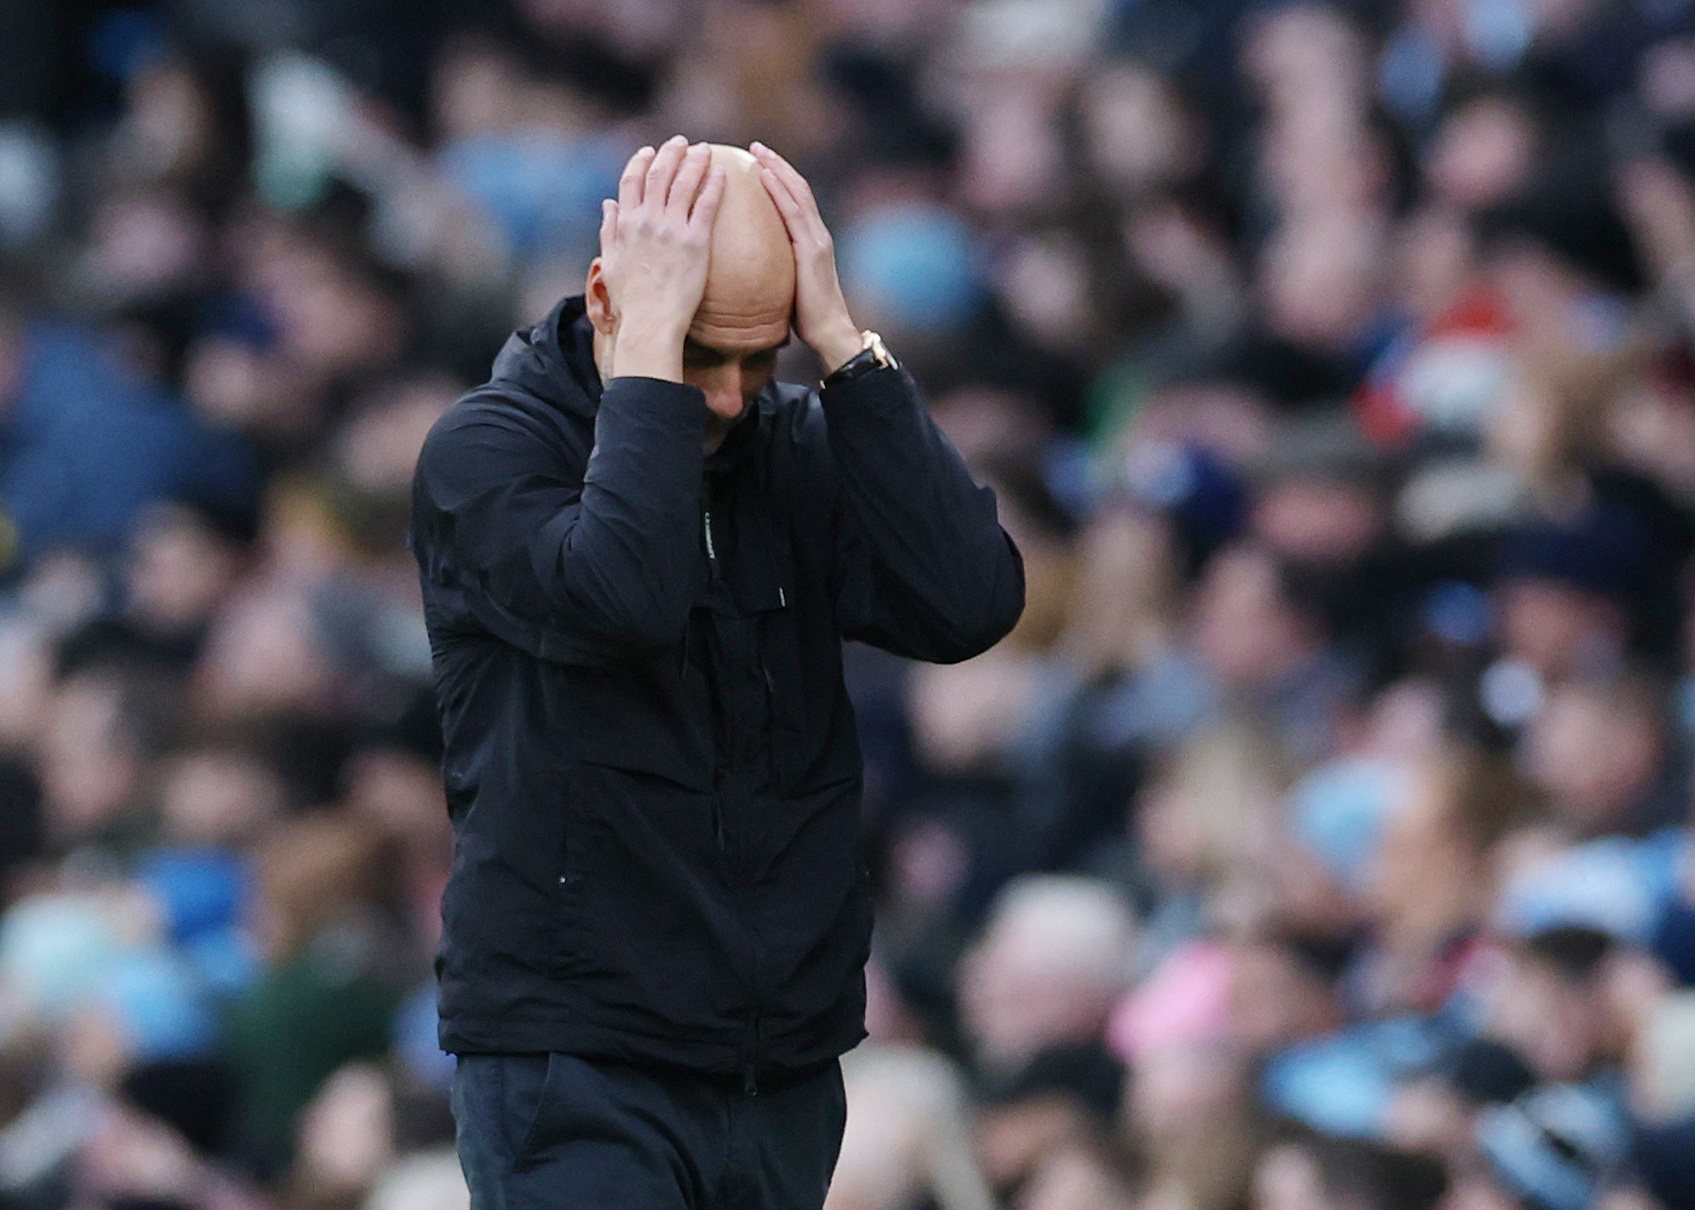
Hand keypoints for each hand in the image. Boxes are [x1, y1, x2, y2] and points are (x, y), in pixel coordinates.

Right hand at [601, 137, 725, 379]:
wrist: (651, 322)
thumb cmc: (630, 300)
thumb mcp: (610, 262)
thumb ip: (609, 229)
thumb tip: (608, 204)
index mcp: (625, 224)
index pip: (631, 181)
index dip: (641, 161)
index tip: (649, 151)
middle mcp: (647, 220)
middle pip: (660, 174)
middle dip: (670, 152)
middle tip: (682, 142)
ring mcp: (672, 229)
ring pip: (684, 183)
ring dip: (695, 161)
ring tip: (706, 150)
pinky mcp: (696, 242)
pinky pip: (707, 205)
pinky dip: (713, 185)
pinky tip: (722, 173)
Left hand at [750, 142, 863, 373]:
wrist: (830, 332)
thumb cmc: (807, 317)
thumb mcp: (790, 284)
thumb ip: (778, 268)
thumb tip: (752, 265)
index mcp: (813, 241)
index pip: (796, 201)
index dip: (780, 178)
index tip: (760, 162)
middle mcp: (818, 235)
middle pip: (797, 189)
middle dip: (777, 164)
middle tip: (755, 146)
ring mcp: (817, 240)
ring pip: (797, 194)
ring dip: (777, 169)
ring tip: (758, 152)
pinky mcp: (812, 250)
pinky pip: (793, 214)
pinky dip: (779, 191)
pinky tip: (764, 176)